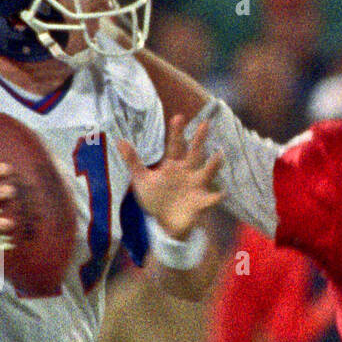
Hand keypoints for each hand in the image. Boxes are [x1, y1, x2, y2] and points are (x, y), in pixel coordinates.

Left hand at [119, 114, 223, 238]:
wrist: (165, 224)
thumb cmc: (156, 199)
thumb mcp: (142, 180)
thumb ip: (133, 161)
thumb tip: (119, 141)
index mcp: (173, 165)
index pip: (175, 145)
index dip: (177, 132)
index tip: (178, 117)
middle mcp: (187, 172)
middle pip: (195, 153)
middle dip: (199, 140)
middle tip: (205, 124)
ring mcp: (196, 186)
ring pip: (206, 172)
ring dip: (213, 165)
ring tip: (219, 155)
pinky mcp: (201, 202)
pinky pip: (211, 199)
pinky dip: (217, 196)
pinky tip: (222, 193)